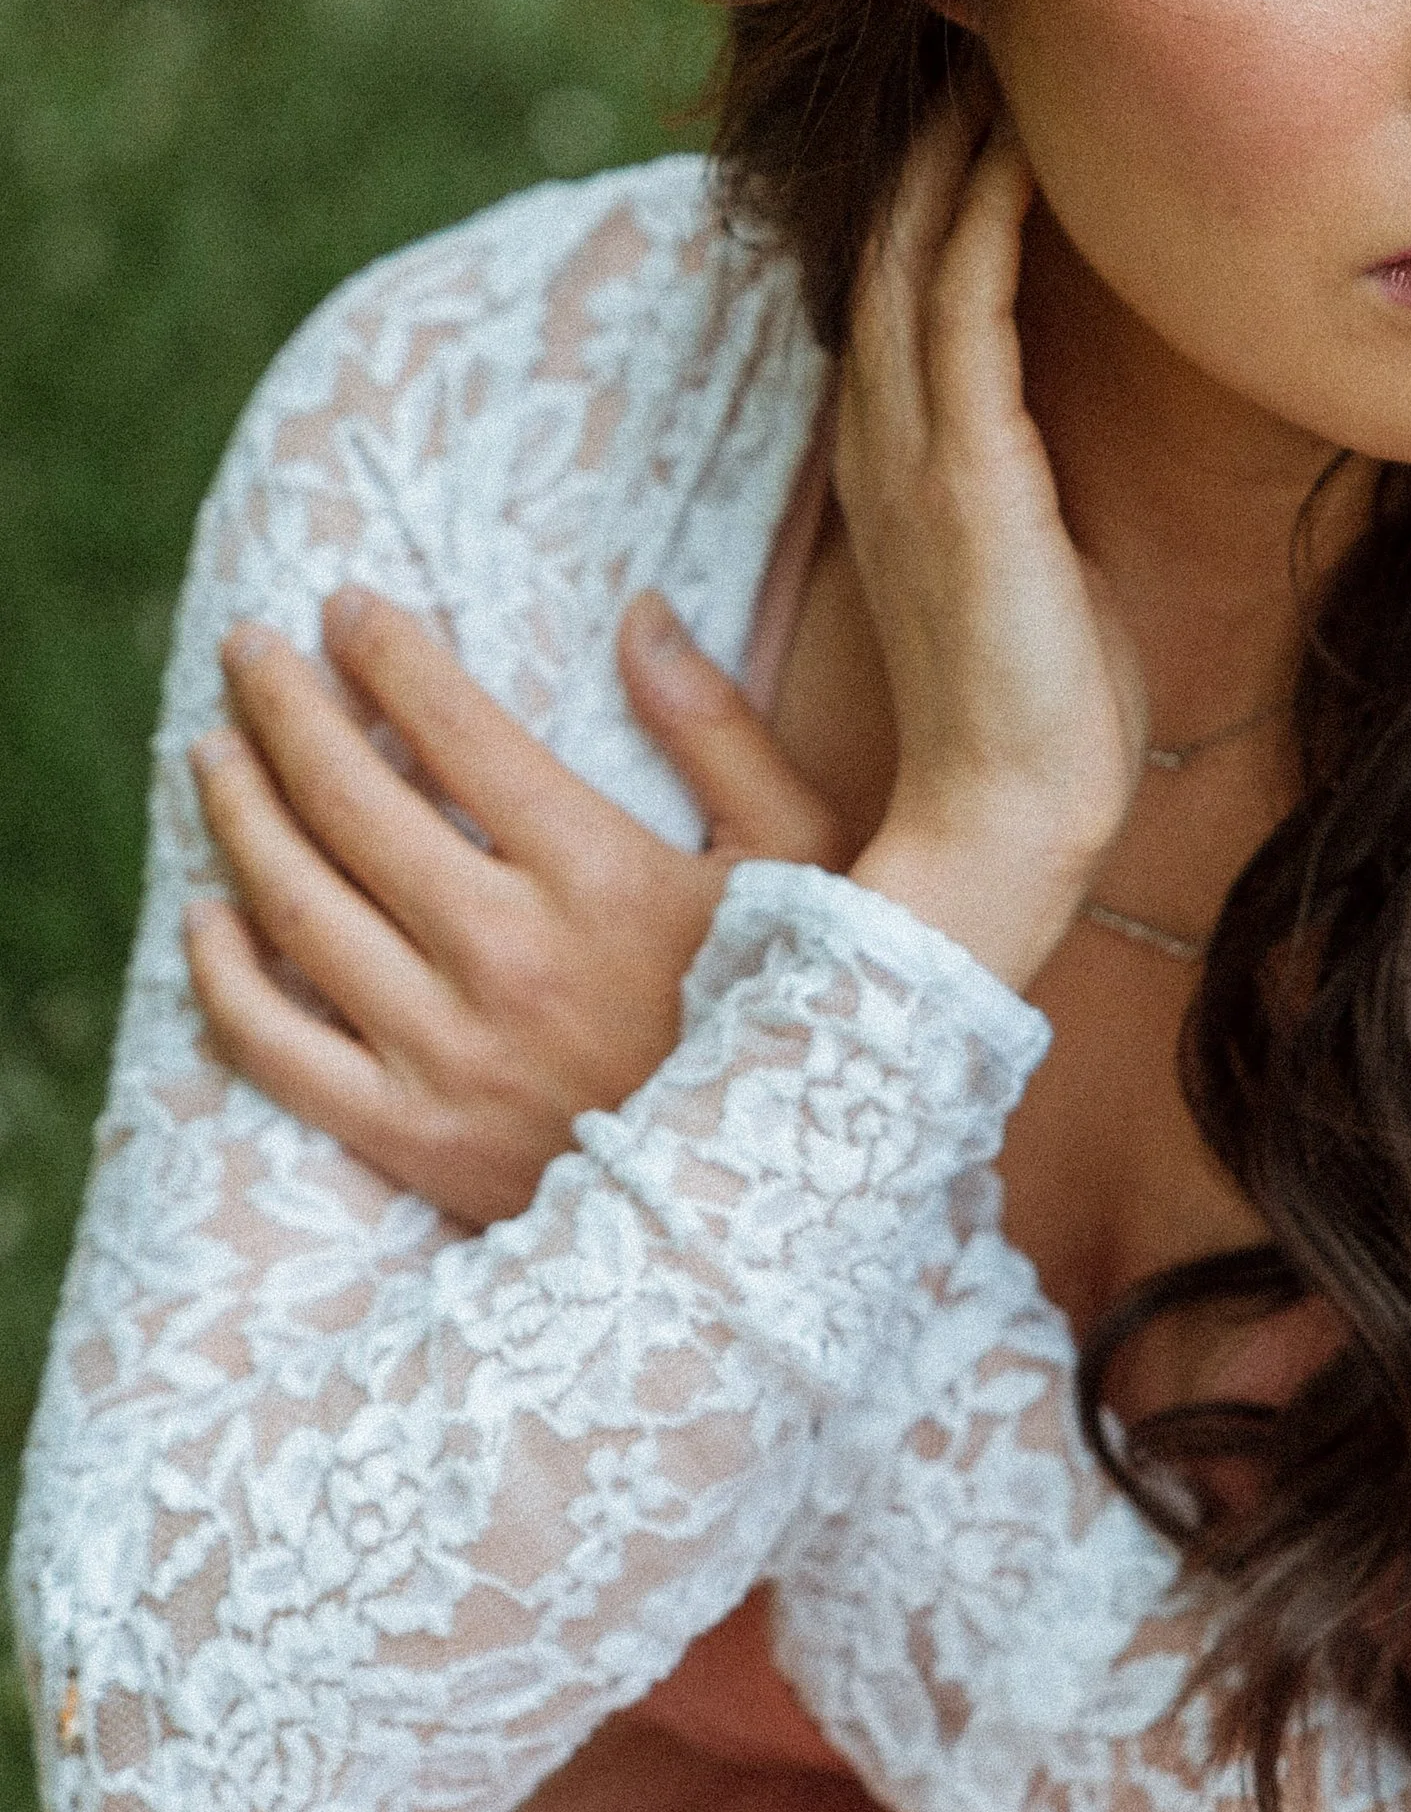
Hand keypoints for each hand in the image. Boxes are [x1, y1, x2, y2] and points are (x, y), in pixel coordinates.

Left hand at [186, 585, 838, 1225]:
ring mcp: (451, 1055)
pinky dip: (225, 978)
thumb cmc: (802, 1006)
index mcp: (601, 875)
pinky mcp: (415, 1139)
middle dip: (285, 708)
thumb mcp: (803, 854)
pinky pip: (279, 1049)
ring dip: (241, 815)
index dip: (386, 655)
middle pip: (350, 803)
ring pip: (300, 910)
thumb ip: (717, 728)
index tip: (343, 606)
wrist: (781, 1205)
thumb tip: (640, 612)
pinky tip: (206, 916)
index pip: (455, 731)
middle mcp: (510, 957)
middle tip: (246, 649)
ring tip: (213, 751)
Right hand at [837, 107, 1148, 986]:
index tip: (968, 90)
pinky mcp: (968, 472)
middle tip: (969, 25)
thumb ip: (1012, 488)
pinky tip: (1021, 145)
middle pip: (883, 241)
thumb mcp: (1023, 570)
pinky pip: (966, 307)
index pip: (889, 285)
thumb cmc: (1038, 711)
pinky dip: (987, 217)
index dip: (916, 181)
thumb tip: (1040, 440)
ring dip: (954, 146)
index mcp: (892, 460)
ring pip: (914, 254)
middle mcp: (884, 438)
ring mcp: (917, 452)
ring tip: (995, 48)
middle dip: (922, 131)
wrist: (1011, 818)